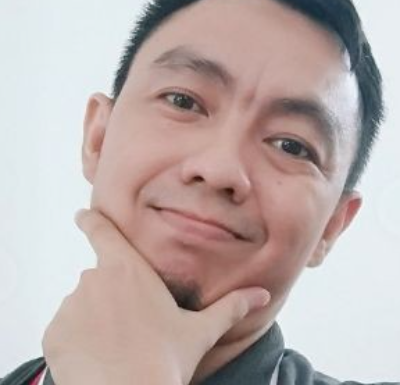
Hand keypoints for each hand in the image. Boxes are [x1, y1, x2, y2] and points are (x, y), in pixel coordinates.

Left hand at [42, 209, 269, 384]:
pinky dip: (76, 339)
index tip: (82, 215)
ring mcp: (72, 304)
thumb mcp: (201, 330)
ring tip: (115, 344)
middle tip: (129, 324)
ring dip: (94, 318)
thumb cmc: (166, 361)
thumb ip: (232, 307)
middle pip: (100, 277)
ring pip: (82, 304)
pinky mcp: (54, 332)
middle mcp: (96, 278)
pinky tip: (96, 357)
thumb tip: (263, 294)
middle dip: (112, 294)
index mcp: (129, 269)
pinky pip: (65, 328)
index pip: (103, 231)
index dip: (91, 220)